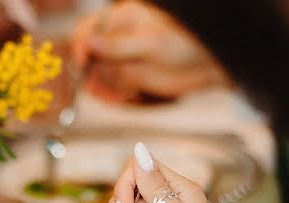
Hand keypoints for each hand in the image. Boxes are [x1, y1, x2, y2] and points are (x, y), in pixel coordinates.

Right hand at [71, 0, 227, 102]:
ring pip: (99, 73)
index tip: (84, 63)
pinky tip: (121, 98)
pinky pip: (111, 86)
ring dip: (101, 86)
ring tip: (113, 95)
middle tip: (94, 86)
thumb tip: (89, 42)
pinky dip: (112, 94)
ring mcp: (122, 58)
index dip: (82, 46)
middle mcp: (118, 37)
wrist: (206, 64)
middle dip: (90, 71)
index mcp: (122, 18)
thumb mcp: (151, 44)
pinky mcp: (129, 76)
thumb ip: (119, 46)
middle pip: (90, 54)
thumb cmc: (185, 43)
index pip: (89, 28)